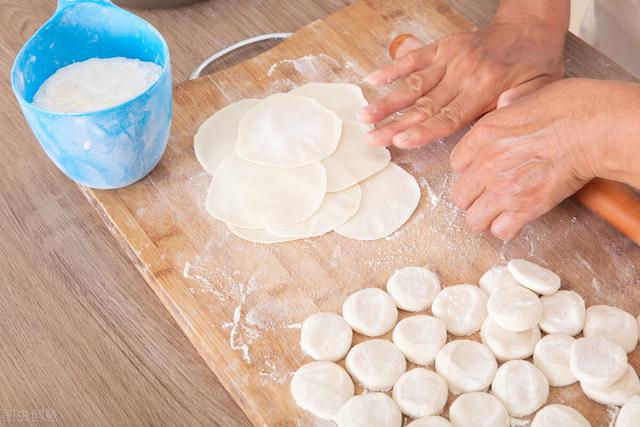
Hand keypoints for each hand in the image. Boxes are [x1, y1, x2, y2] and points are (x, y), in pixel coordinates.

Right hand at [358, 12, 566, 148]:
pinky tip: (372, 81)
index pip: (448, 116)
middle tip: (371, 138)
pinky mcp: (443, 46)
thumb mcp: (540, 89)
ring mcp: (450, 58)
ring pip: (413, 84)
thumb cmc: (535, 63)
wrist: (530, 27)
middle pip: (423, 105)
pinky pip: (414, 58)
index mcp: (485, 89)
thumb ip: (518, 107)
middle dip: (394, 124)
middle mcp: (463, 74)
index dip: (422, 130)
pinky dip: (392, 68)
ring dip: (387, 101)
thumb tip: (497, 119)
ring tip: (364, 116)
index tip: (400, 141)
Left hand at [449, 78, 639, 239]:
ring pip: (474, 219)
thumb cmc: (570, 108)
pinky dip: (507, 228)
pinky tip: (516, 218)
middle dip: (474, 196)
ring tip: (499, 211)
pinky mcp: (525, 208)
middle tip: (489, 194)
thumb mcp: (527, 94)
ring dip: (486, 217)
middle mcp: (487, 164)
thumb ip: (509, 106)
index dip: (470, 169)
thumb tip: (505, 104)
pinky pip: (501, 230)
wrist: (594, 128)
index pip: (455, 163)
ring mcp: (503, 189)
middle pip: (460, 195)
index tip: (481, 170)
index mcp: (483, 134)